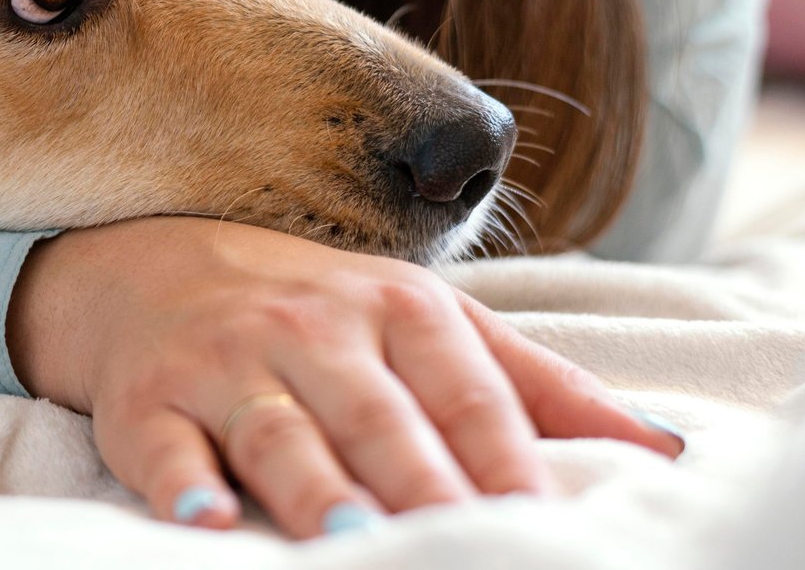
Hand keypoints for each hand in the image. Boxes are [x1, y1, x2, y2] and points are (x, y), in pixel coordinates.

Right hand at [6, 217, 683, 539]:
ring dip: (314, 486)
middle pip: (377, 417)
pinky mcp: (145, 401)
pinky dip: (180, 486)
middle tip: (466, 542)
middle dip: (422, 484)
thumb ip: (533, 382)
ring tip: (352, 537)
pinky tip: (204, 520)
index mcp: (392, 308)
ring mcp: (222, 364)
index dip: (506, 455)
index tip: (546, 520)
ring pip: (277, 433)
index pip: (463, 388)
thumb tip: (665, 446)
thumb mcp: (422, 319)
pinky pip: (162, 447)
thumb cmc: (306, 307)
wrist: (139, 263)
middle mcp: (308, 330)